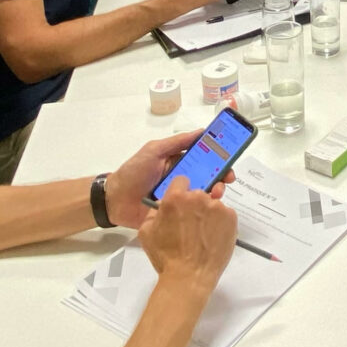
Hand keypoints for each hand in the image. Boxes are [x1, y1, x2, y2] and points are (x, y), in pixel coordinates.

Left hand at [104, 130, 229, 229]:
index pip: (205, 158)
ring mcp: (182, 198)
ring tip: (216, 193)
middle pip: (210, 176)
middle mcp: (184, 179)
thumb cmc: (134, 172)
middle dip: (223, 176)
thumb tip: (201, 131)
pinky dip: (203, 210)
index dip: (219, 156)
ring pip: (205, 194)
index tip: (231, 156)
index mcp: (180, 163)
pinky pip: (194, 212)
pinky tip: (206, 208)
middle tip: (228, 178)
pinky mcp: (178, 214)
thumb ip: (176, 142)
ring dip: (215, 192)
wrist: (115, 200)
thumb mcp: (154, 151)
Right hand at [137, 176, 236, 296]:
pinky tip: (212, 237)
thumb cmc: (167, 257)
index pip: (181, 181)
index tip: (181, 204)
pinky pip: (225, 214)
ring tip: (202, 234)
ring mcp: (217, 207)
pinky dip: (220, 223)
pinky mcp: (231, 218)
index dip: (180, 192)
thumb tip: (163, 205)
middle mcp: (198, 198)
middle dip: (194, 205)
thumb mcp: (147, 231)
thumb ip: (154, 211)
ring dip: (208, 214)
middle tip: (190, 224)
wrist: (189, 277)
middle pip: (197, 193)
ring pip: (212, 204)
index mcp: (176, 198)